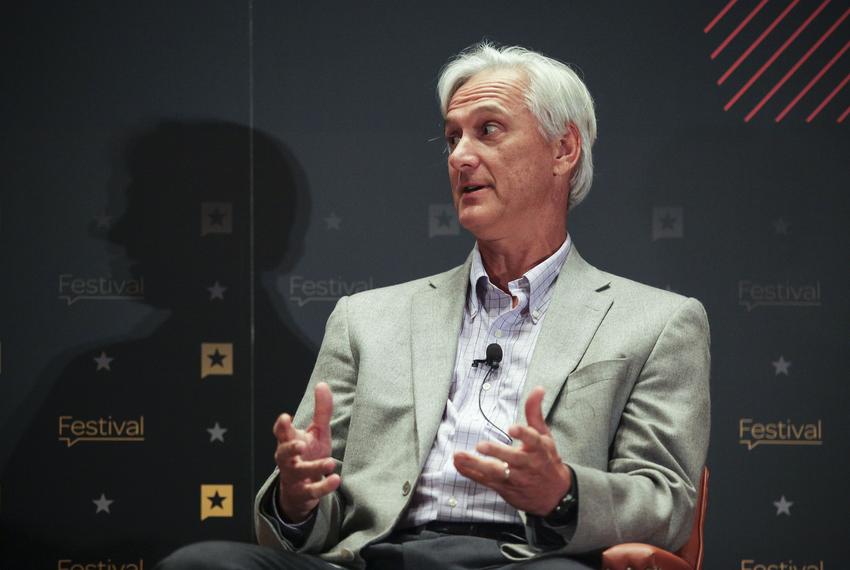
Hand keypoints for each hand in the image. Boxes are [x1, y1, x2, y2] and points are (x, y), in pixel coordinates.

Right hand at [273, 382, 340, 522]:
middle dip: (289, 448)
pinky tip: (336, 479)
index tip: (285, 417)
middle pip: (282, 454)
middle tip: (299, 444)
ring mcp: (294, 477)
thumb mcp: (317, 431)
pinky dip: (324, 486)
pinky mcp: (304, 493)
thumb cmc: (310, 453)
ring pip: (298, 472)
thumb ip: (321, 410)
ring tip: (330, 462)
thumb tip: (322, 384)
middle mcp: (288, 459)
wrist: (303, 489)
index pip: (281, 433)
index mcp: (289, 441)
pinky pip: (312, 491)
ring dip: (313, 467)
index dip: (281, 426)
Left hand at [453, 386, 571, 515]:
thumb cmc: (546, 460)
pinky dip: (470, 473)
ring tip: (460, 456)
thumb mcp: (545, 436)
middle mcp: (527, 464)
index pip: (533, 440)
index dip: (523, 433)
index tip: (513, 428)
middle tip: (480, 445)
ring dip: (476, 465)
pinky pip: (485, 481)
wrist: (554, 495)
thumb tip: (538, 389)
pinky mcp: (504, 487)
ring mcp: (515, 478)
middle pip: (511, 459)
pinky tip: (458, 463)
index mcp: (539, 449)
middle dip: (496, 452)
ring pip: (495, 472)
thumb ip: (535, 413)